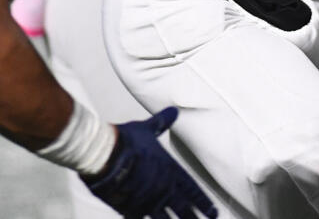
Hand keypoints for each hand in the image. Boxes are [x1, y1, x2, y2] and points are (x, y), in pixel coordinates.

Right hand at [82, 108, 216, 218]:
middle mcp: (163, 188)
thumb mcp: (148, 128)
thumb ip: (162, 122)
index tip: (213, 212)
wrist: (105, 156)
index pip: (192, 189)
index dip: (203, 201)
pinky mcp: (130, 210)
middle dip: (194, 217)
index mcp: (170, 170)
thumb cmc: (126, 140)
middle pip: (183, 208)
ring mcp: (148, 201)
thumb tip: (174, 111)